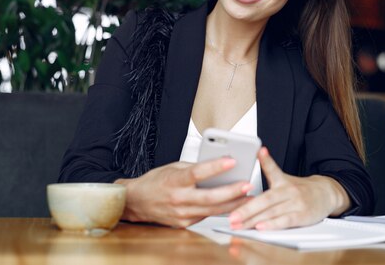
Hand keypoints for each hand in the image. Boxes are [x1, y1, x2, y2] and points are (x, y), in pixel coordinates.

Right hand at [115, 158, 251, 227]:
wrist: (136, 202)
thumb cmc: (155, 181)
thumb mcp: (173, 167)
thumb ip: (194, 167)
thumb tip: (217, 164)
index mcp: (174, 180)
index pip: (197, 172)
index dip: (216, 167)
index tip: (232, 161)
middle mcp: (178, 199)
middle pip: (209, 197)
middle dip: (232, 191)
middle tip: (247, 184)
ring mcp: (181, 214)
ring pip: (212, 210)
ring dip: (232, 204)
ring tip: (248, 196)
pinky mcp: (184, 223)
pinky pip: (206, 216)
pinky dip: (220, 210)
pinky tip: (233, 205)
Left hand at [228, 147, 349, 229]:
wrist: (326, 194)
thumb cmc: (300, 189)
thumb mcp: (284, 178)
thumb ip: (268, 173)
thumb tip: (252, 167)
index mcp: (282, 181)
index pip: (273, 168)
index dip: (266, 159)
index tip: (259, 151)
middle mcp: (289, 190)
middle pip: (265, 199)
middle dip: (245, 209)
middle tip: (231, 217)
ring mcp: (296, 203)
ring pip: (272, 212)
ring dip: (253, 220)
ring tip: (239, 225)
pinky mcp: (303, 216)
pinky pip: (286, 221)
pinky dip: (272, 225)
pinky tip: (261, 228)